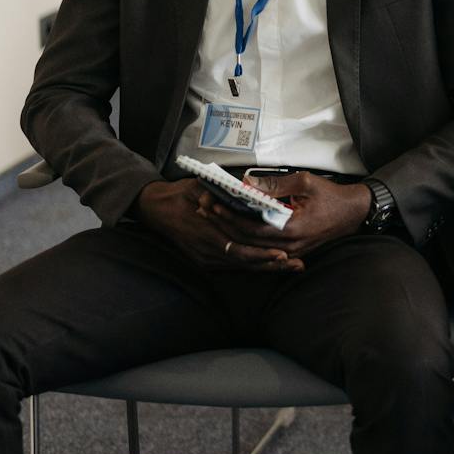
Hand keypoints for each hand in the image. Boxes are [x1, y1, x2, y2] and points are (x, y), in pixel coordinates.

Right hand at [134, 179, 298, 271]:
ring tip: (291, 266)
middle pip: (245, 262)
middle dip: (272, 264)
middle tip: (297, 263)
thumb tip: (247, 189)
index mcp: (206, 233)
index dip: (262, 253)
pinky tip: (270, 265)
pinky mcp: (205, 261)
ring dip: (266, 267)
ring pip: (241, 266)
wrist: (156, 209)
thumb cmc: (179, 195)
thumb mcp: (201, 186)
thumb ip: (223, 192)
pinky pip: (233, 266)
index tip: (283, 252)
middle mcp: (206, 251)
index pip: (240, 248)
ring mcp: (205, 258)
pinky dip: (252, 265)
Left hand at [200, 171, 373, 261]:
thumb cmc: (333, 198)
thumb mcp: (305, 183)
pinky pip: (263, 247)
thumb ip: (276, 184)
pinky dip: (245, 237)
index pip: (252, 227)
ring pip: (252, 246)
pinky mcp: (291, 250)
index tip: (214, 203)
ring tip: (213, 216)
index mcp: (293, 229)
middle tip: (205, 209)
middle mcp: (290, 245)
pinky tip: (232, 227)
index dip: (231, 216)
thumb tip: (249, 182)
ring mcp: (291, 251)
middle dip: (224, 224)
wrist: (355, 213)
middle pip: (247, 240)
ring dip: (231, 231)